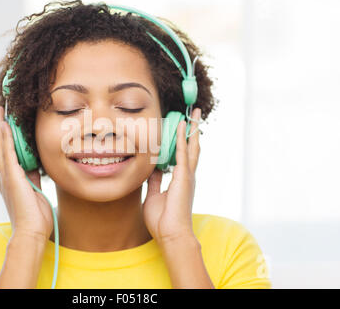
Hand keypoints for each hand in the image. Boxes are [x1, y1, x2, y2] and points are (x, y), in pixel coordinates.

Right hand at [0, 106, 53, 241]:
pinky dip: (5, 139)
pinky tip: (4, 126)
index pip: (5, 154)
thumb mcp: (35, 192)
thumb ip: (33, 178)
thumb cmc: (35, 217)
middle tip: (0, 111)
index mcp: (10, 180)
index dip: (4, 137)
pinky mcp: (12, 178)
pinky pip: (7, 154)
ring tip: (0, 112)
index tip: (5, 123)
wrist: (31, 233)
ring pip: (0, 147)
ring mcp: (6, 177)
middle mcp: (5, 177)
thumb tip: (35, 165)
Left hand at [143, 108, 201, 244]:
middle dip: (193, 130)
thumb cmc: (162, 220)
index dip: (181, 141)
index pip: (181, 156)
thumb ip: (155, 181)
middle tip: (195, 114)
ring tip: (195, 114)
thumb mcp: (154, 195)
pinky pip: (182, 152)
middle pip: (192, 147)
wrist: (171, 235)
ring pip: (192, 146)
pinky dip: (182, 138)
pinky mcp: (184, 177)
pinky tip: (182, 125)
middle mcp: (187, 175)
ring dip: (193, 129)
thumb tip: (153, 169)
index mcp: (180, 180)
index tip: (178, 127)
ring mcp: (187, 175)